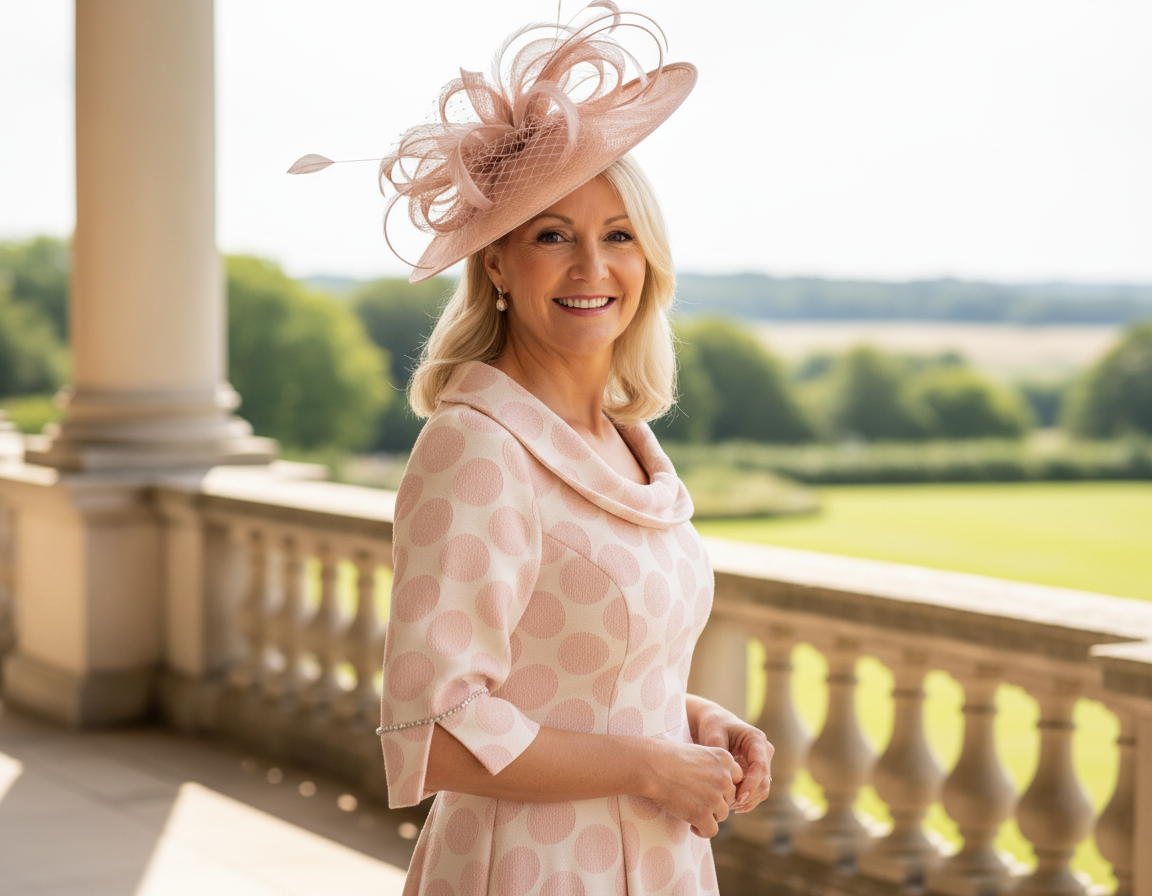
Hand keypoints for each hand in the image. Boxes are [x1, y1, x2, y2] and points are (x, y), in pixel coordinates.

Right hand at [643, 739, 743, 838]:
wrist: (651, 765)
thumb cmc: (668, 756)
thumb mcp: (699, 753)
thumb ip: (713, 767)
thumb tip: (721, 787)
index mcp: (725, 759)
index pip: (737, 779)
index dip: (724, 787)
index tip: (710, 790)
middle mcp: (724, 778)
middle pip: (730, 799)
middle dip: (716, 802)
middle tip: (698, 801)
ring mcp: (714, 797)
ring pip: (722, 815)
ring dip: (709, 816)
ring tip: (692, 811)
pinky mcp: (702, 814)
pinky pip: (711, 830)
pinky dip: (702, 831)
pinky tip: (692, 825)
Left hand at [689, 697, 773, 813]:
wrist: (714, 723)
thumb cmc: (713, 726)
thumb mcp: (713, 735)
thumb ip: (720, 754)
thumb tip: (726, 777)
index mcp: (756, 739)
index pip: (760, 766)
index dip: (751, 784)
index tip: (737, 798)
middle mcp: (764, 752)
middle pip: (763, 781)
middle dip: (748, 796)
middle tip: (727, 806)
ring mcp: (762, 763)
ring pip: (762, 790)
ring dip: (748, 801)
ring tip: (727, 807)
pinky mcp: (756, 773)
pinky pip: (757, 792)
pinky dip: (747, 801)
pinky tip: (732, 807)